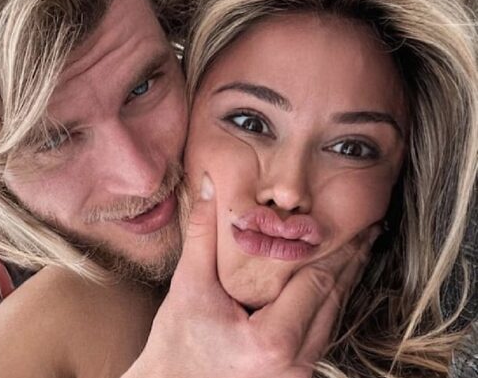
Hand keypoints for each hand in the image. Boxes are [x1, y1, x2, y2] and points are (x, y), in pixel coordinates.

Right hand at [124, 173, 378, 377]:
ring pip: (333, 321)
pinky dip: (328, 306)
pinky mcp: (294, 377)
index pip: (318, 284)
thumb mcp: (188, 286)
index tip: (357, 226)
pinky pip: (321, 336)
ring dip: (344, 285)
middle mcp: (294, 364)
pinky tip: (330, 285)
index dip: (340, 252)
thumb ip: (203, 234)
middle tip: (367, 231)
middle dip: (351, 264)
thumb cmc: (176, 344)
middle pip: (334, 303)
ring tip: (356, 253)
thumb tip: (210, 186)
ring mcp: (297, 375)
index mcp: (271, 341)